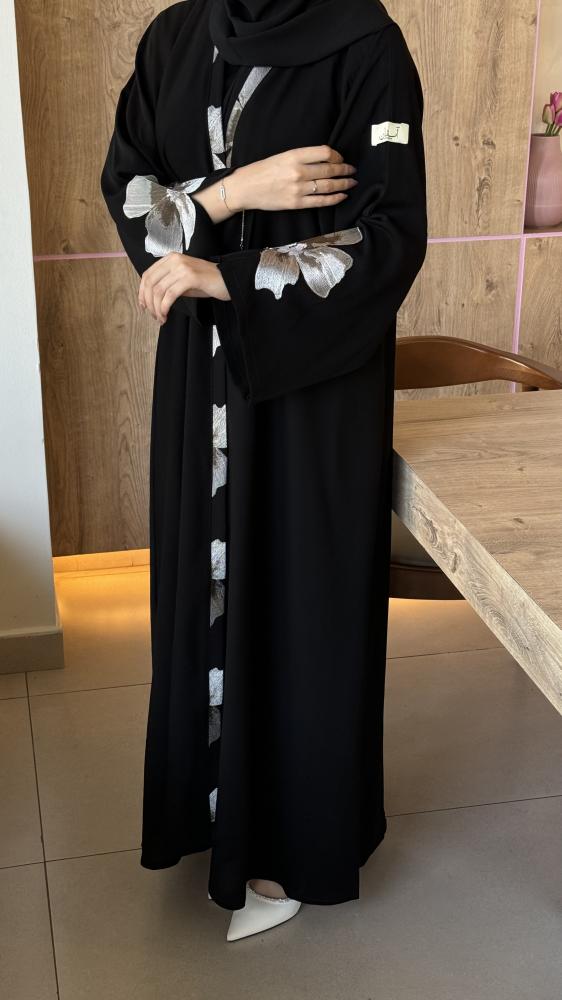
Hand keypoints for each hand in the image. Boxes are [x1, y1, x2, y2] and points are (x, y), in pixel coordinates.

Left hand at [139, 253, 229, 323]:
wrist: (228, 280)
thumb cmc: (207, 282)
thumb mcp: (183, 280)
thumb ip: (168, 284)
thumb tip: (151, 298)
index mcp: (170, 259)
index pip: (148, 275)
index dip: (142, 292)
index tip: (144, 306)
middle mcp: (174, 260)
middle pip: (150, 283)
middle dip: (149, 303)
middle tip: (153, 315)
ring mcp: (182, 267)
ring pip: (158, 290)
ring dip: (157, 308)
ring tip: (161, 318)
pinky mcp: (190, 277)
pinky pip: (170, 295)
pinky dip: (164, 307)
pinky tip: (166, 314)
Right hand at [191, 145, 356, 219]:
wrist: (245, 188)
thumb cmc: (262, 171)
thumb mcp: (282, 156)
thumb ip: (302, 157)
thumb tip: (324, 158)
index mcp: (294, 155)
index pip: (324, 153)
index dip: (337, 156)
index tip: (341, 158)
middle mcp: (298, 171)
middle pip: (329, 169)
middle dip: (345, 170)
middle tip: (352, 170)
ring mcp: (298, 189)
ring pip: (328, 186)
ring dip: (343, 184)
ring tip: (351, 183)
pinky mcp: (296, 203)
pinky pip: (320, 201)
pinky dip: (334, 198)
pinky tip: (342, 196)